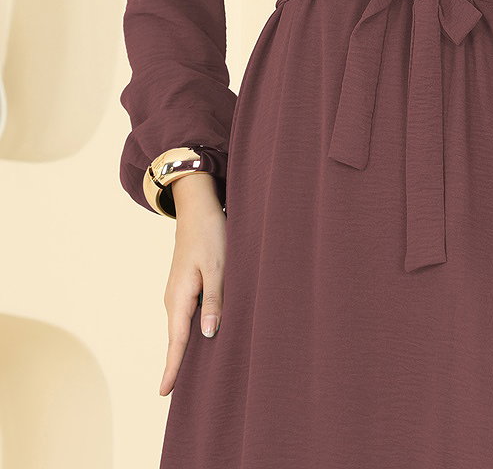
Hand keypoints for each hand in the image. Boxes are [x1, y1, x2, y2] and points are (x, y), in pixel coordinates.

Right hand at [159, 173, 226, 395]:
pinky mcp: (185, 285)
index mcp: (179, 297)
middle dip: (178, 365)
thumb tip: (208, 334)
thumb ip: (214, 301)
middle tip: (179, 395)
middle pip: (177, 339)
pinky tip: (201, 340)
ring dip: (186, 349)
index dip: (172, 368)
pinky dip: (191, 331)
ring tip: (192, 376)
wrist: (197, 206)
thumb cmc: (211, 234)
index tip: (164, 394)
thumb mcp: (218, 267)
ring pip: (182, 327)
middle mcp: (173, 298)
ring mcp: (177, 292)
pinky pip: (186, 316)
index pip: (176, 341)